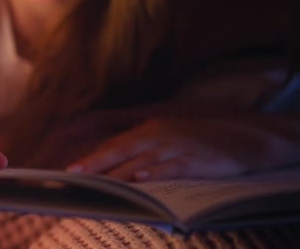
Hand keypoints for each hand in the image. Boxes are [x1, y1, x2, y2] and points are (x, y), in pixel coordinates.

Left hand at [67, 118, 277, 180]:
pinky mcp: (197, 159)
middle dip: (95, 165)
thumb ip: (142, 153)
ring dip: (118, 173)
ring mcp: (177, 146)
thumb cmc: (199, 142)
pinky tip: (140, 179)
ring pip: (142, 161)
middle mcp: (158, 136)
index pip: (113, 147)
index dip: (91, 159)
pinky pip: (172, 167)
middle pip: (120, 151)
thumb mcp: (167, 141)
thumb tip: (115, 169)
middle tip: (74, 178)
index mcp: (148, 131)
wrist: (245, 137)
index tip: (69, 172)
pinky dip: (156, 173)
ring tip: (97, 184)